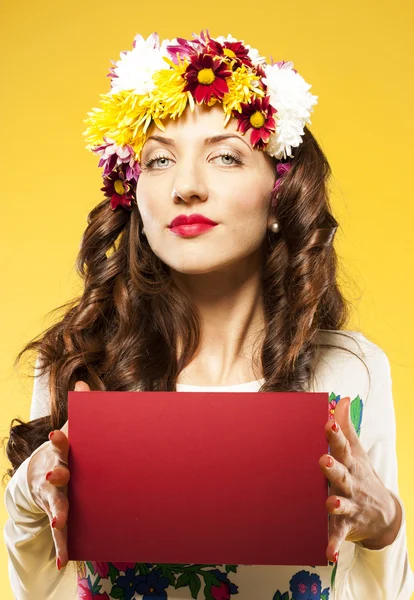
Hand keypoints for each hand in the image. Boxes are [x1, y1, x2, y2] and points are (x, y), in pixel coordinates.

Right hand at [27, 380, 90, 569]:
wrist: (37, 474)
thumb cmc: (64, 450)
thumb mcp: (72, 430)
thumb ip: (81, 409)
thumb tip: (83, 381)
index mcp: (61, 453)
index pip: (60, 444)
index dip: (59, 439)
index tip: (58, 432)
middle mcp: (53, 475)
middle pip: (55, 475)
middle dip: (56, 475)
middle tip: (57, 474)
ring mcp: (52, 497)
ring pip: (54, 505)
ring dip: (57, 512)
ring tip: (59, 521)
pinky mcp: (56, 514)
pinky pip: (60, 534)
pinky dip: (61, 547)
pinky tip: (64, 561)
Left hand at [319, 396, 401, 561]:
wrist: (383, 514)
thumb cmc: (361, 475)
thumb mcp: (357, 450)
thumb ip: (346, 426)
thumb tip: (341, 398)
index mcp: (350, 463)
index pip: (342, 447)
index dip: (336, 435)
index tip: (328, 423)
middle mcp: (351, 484)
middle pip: (342, 475)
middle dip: (333, 469)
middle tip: (323, 462)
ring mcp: (350, 505)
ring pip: (342, 504)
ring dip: (336, 505)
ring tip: (330, 504)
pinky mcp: (346, 526)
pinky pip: (338, 535)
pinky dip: (334, 545)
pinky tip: (328, 553)